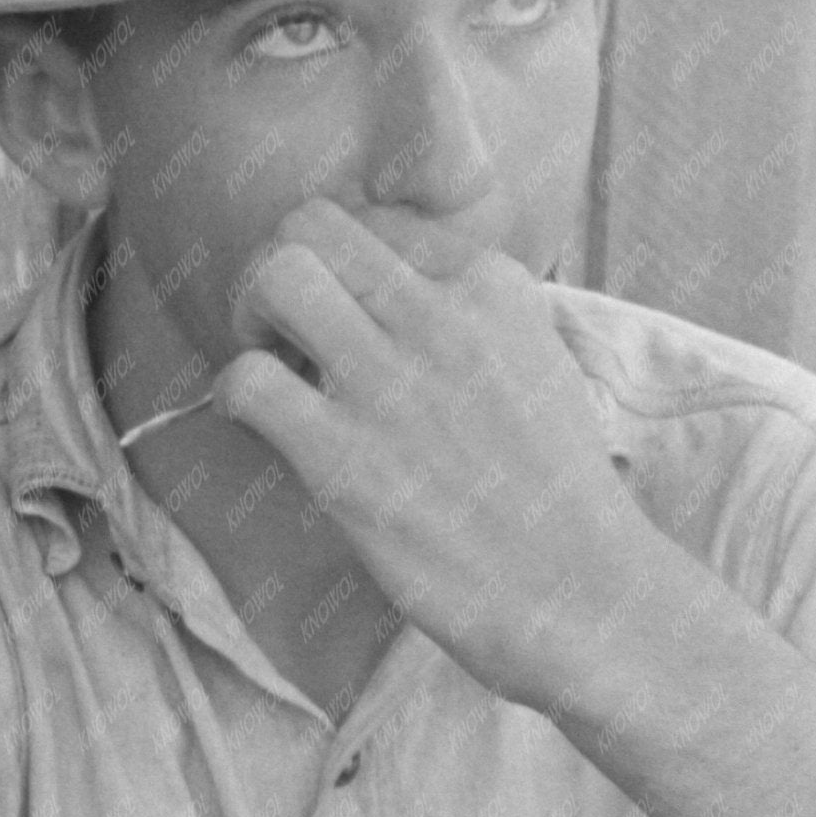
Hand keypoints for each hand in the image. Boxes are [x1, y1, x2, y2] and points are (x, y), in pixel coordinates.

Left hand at [213, 199, 652, 703]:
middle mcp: (442, 317)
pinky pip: (248, 378)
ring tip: (271, 365)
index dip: (349, 274)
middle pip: (316, 226)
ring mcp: (391, 382)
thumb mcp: (540, 368)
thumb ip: (479, 321)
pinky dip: (233, 394)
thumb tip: (407, 302)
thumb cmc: (556, 497)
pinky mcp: (344, 455)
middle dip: (281, 267)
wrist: (582, 592)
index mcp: (496, 289)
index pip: (382, 223)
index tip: (354, 325)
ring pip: (279, 274)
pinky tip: (255, 423)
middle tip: (284, 331)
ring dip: (251, 313)